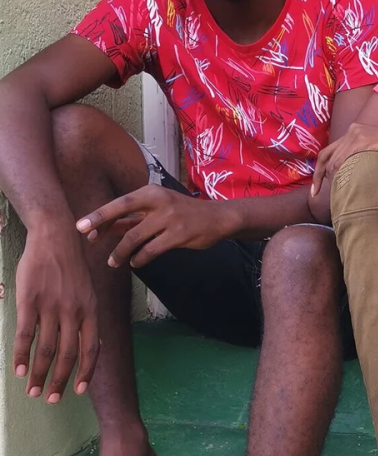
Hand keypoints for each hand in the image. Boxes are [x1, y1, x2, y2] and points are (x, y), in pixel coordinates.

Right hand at [13, 229, 99, 403]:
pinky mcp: (30, 302)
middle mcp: (74, 312)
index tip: (78, 390)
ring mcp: (51, 307)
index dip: (85, 371)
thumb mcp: (88, 292)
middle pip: (67, 355)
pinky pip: (26, 335)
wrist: (55, 239)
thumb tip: (91, 344)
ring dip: (39, 374)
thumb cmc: (70, 268)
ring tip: (33, 390)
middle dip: (60, 380)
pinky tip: (19, 370)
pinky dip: (22, 355)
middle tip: (52, 399)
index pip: (91, 348)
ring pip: (46, 350)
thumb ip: (87, 318)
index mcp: (91, 310)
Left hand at [76, 185, 237, 268]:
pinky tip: (136, 263)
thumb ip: (134, 218)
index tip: (80, 226)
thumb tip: (107, 228)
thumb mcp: (158, 210)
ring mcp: (170, 218)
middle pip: (123, 213)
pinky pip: (152, 250)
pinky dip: (140, 258)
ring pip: (135, 237)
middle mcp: (159, 201)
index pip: (119, 203)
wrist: (219, 218)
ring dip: (121, 252)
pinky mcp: (180, 235)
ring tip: (113, 262)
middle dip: (101, 226)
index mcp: (151, 192)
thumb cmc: (185, 213)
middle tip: (87, 240)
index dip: (99, 215)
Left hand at [311, 123, 377, 196]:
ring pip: (335, 163)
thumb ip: (361, 160)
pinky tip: (347, 188)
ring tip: (340, 196)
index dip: (318, 174)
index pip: (327, 153)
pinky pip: (347, 163)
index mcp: (354, 131)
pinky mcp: (366, 142)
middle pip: (327, 160)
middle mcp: (353, 130)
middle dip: (322, 180)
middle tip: (321, 198)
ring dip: (335, 181)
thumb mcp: (377, 154)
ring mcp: (359, 135)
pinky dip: (343, 177)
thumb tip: (347, 179)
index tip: (315, 191)